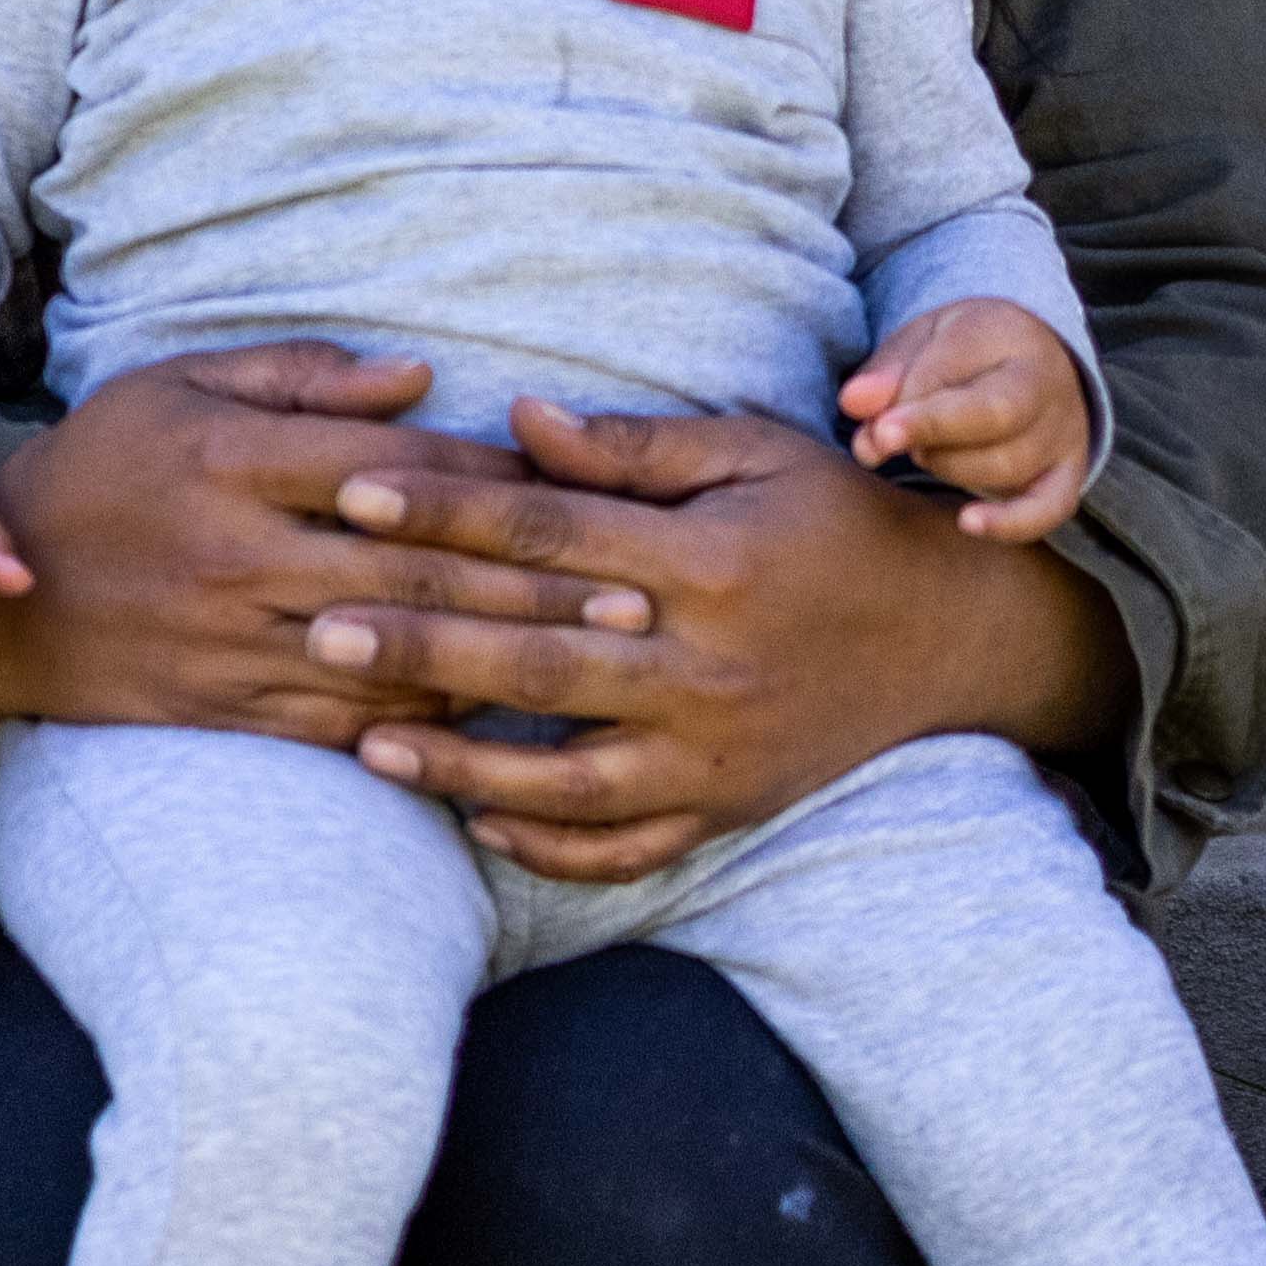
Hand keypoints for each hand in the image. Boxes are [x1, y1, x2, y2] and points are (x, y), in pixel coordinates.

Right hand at [0, 342, 644, 752]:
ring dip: (501, 662)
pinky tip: (497, 721)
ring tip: (596, 664)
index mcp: (232, 463)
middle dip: (534, 585)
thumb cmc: (101, 470)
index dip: (488, 479)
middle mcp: (238, 557)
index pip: (386, 470)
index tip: (579, 486)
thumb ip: (298, 378)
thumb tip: (419, 376)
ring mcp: (233, 642)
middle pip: (412, 573)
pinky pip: (343, 723)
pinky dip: (425, 725)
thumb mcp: (177, 388)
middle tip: (637, 595)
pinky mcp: (226, 707)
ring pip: (392, 657)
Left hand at [308, 399, 1136, 878]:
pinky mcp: (727, 809)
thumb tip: (515, 417)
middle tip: (316, 627)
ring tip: (362, 746)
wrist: (949, 637)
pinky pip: (626, 848)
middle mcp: (710, 665)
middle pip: (541, 659)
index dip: (448, 512)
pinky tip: (471, 822)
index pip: (551, 537)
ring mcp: (717, 751)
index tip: (354, 493)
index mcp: (710, 560)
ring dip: (461, 766)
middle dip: (422, 647)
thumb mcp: (751, 456)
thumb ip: (631, 449)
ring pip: (570, 775)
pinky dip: (548, 843)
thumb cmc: (833, 522)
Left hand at [844, 296, 1095, 537]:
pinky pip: (1051, 507)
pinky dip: (1011, 522)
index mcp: (1005, 333)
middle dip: (932, 434)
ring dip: (948, 467)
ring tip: (921, 453)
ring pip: (1009, 465)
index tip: (875, 427)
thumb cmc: (959, 353)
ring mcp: (1064, 431)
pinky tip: (968, 522)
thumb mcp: (919, 342)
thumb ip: (887, 373)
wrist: (1027, 357)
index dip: (912, 404)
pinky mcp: (1068, 472)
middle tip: (885, 440)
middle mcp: (1047, 383)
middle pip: (995, 416)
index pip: (957, 367)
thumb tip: (854, 404)